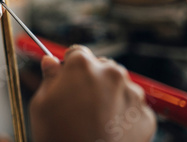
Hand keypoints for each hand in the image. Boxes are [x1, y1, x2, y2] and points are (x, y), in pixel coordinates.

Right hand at [30, 45, 155, 141]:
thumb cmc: (57, 135)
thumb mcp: (41, 103)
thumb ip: (49, 77)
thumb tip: (50, 61)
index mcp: (83, 65)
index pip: (78, 52)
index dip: (70, 67)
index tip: (68, 79)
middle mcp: (111, 73)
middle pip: (102, 67)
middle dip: (92, 79)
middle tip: (81, 103)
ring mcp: (132, 94)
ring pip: (120, 86)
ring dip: (110, 96)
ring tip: (95, 119)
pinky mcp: (145, 116)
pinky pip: (133, 109)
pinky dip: (123, 116)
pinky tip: (108, 130)